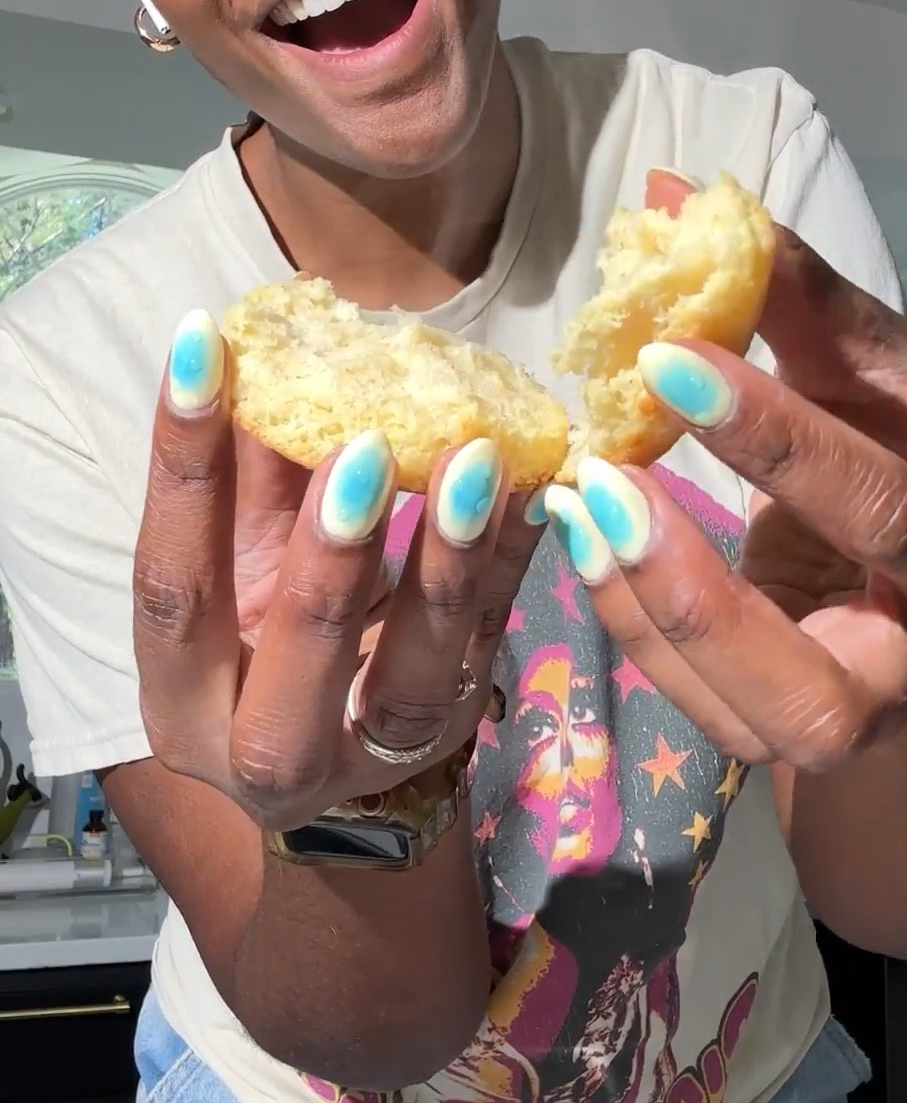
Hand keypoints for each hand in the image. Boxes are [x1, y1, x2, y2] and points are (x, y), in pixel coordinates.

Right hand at [133, 313, 541, 826]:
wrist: (327, 753)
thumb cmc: (260, 638)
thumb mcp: (235, 573)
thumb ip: (246, 486)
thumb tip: (264, 350)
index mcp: (184, 703)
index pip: (172, 585)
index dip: (183, 468)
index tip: (207, 348)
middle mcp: (271, 752)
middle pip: (299, 664)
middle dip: (332, 553)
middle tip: (368, 443)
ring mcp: (378, 755)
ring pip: (417, 675)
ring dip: (449, 557)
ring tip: (476, 458)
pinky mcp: (458, 730)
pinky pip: (491, 644)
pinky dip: (514, 561)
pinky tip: (536, 488)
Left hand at [547, 185, 906, 774]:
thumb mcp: (879, 371)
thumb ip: (794, 299)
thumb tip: (674, 195)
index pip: (884, 509)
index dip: (777, 440)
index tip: (665, 357)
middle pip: (823, 693)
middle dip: (702, 595)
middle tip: (608, 481)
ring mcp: (850, 716)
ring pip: (747, 722)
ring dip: (646, 614)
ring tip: (581, 501)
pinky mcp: (778, 733)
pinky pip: (695, 706)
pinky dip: (627, 619)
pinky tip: (582, 534)